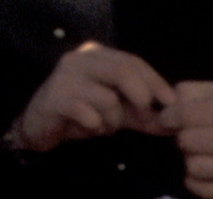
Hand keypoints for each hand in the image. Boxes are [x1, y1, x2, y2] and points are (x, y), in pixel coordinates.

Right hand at [11, 42, 173, 152]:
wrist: (39, 126)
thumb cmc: (79, 116)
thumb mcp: (116, 114)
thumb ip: (142, 116)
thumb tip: (172, 123)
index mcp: (98, 55)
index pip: (133, 62)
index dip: (155, 82)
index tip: (172, 103)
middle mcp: (82, 58)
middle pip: (123, 72)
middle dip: (141, 99)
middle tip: (146, 121)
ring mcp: (67, 76)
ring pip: (108, 98)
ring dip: (113, 121)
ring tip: (103, 128)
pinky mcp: (56, 98)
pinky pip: (89, 114)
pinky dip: (95, 126)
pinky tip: (89, 129)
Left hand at [167, 79, 212, 198]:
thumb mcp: (212, 94)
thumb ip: (186, 93)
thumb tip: (165, 105)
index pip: (186, 114)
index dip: (169, 117)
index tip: (165, 119)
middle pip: (187, 141)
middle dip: (183, 139)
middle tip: (191, 137)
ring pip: (194, 167)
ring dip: (190, 161)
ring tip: (198, 154)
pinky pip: (203, 190)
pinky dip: (195, 182)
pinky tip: (200, 173)